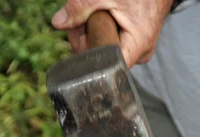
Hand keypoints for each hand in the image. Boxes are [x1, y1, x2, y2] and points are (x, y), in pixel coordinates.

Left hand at [51, 0, 172, 67]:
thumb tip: (57, 23)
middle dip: (88, 39)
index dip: (89, 54)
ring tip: (96, 14)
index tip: (82, 36)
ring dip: (95, 34)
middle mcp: (142, 54)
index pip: (107, 66)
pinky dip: (105, 33)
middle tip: (84, 19)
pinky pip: (116, 45)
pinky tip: (104, 20)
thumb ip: (79, 8)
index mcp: (138, 45)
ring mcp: (141, 51)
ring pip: (108, 52)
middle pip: (104, 59)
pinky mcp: (138, 46)